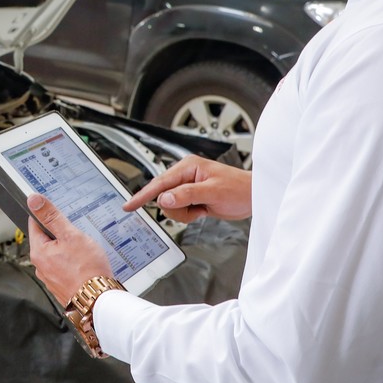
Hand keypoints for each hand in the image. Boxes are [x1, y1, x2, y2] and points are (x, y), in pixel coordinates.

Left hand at [26, 194, 111, 305]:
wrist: (100, 300)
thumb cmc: (87, 269)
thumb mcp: (70, 235)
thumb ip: (51, 217)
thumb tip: (33, 200)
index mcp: (38, 252)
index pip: (35, 225)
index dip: (47, 216)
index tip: (58, 213)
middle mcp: (40, 267)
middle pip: (46, 240)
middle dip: (60, 234)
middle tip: (76, 233)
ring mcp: (51, 278)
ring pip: (56, 255)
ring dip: (67, 250)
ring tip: (83, 250)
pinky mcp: (61, 286)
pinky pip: (64, 268)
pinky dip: (72, 263)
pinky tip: (84, 263)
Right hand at [123, 154, 251, 222]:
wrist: (253, 197)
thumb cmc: (239, 189)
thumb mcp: (213, 191)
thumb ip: (187, 194)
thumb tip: (165, 198)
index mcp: (188, 167)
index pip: (160, 183)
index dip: (143, 195)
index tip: (130, 205)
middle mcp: (185, 175)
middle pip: (163, 197)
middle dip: (177, 208)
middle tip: (195, 209)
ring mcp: (187, 187)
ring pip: (170, 207)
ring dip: (183, 213)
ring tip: (201, 209)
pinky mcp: (191, 198)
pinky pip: (179, 211)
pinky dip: (188, 215)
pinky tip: (202, 211)